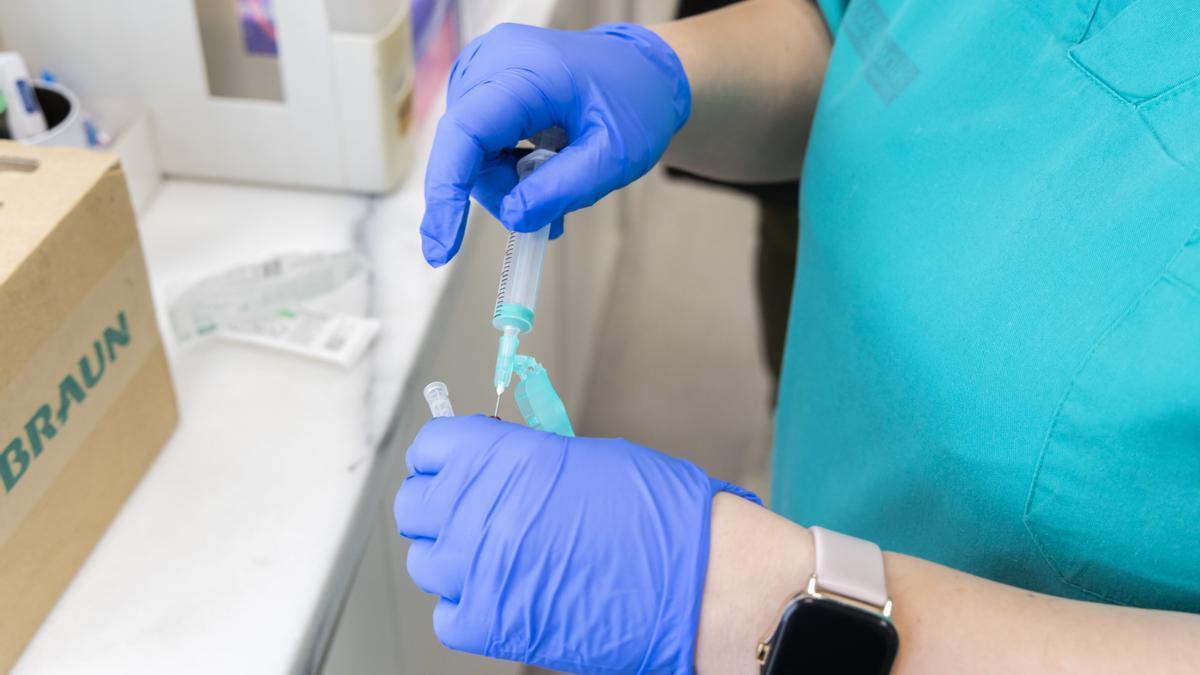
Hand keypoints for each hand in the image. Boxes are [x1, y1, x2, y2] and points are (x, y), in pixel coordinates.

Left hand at [392, 415, 757, 672]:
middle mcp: (481, 510)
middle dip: (439, 506)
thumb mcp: (586, 460)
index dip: (439, 458)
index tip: (448, 467)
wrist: (698, 580)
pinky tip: (507, 593)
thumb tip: (493, 467)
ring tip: (497, 557)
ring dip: (453, 558)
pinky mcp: (489, 624)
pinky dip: (468, 606)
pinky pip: (448, 614)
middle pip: (414, 506)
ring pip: (426, 563)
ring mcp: (479, 570)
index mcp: (506, 457)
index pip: (430, 449)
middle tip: (473, 513)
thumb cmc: (659, 515)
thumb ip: (524, 460)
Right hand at [419, 22, 690, 265]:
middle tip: (551, 209)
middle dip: (501, 191)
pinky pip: (477, 144)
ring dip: (507, 183)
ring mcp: (482, 69)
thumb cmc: (636, 104)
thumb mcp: (614, 155)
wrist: (644, 71)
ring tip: (557, 181)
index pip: (465, 133)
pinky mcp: (482, 84)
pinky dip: (505, 170)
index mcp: (525, 70)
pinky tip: (540, 170)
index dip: (446, 193)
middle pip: (465, 151)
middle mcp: (490, 62)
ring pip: (469, 154)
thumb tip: (512, 218)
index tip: (441, 249)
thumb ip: (563, 189)